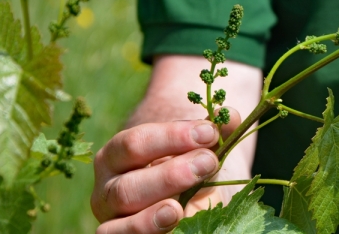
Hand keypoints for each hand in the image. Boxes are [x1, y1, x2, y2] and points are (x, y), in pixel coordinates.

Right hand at [91, 109, 243, 232]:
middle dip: (169, 176)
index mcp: (117, 156)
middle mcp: (107, 190)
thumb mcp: (199, 149)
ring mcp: (114, 223)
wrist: (182, 195)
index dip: (172, 137)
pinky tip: (174, 227)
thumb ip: (214, 132)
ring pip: (118, 227)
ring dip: (149, 219)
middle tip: (207, 163)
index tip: (209, 132)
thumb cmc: (186, 165)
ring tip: (175, 211)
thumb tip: (230, 116)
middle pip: (127, 187)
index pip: (135, 144)